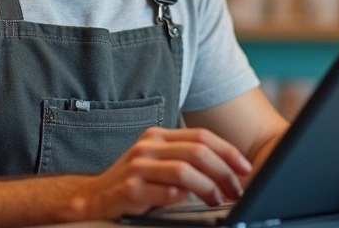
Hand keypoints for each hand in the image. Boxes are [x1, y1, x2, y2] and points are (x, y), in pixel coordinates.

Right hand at [67, 127, 253, 220]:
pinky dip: (183, 197)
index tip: (245, 168)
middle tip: (236, 188)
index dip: (228, 151)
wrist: (93, 198)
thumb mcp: (158, 162)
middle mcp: (148, 146)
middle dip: (224, 171)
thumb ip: (185, 159)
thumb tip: (227, 169)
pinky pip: (166, 191)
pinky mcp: (131, 188)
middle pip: (198, 152)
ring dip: (208, 187)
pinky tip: (189, 202)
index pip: (202, 137)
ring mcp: (138, 166)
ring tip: (217, 199)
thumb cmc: (133, 181)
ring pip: (185, 171)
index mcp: (159, 135)